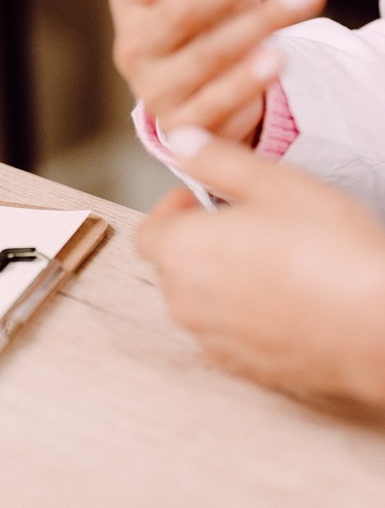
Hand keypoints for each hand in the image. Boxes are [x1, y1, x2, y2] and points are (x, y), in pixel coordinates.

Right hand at [109, 0, 326, 143]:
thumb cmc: (201, 20)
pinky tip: (277, 59)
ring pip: (203, 56)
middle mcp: (134, 44)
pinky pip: (212, 105)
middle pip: (182, 7)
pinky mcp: (182, 125)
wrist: (192, 93)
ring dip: (256, 24)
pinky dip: (244, 84)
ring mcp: (154, 88)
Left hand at [137, 128, 384, 404]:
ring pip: (196, 300)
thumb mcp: (272, 183)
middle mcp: (184, 300)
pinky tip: (278, 300)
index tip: (199, 202)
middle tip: (240, 226)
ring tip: (265, 261)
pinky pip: (223, 333)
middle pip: (170, 266)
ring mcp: (210, 338)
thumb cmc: (328, 250)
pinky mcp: (239, 366)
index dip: (170, 212)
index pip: (147, 233)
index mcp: (181, 252)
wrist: (376, 322)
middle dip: (195, 242)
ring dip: (215, 279)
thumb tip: (181, 142)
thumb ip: (216, 160)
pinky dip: (237, 315)